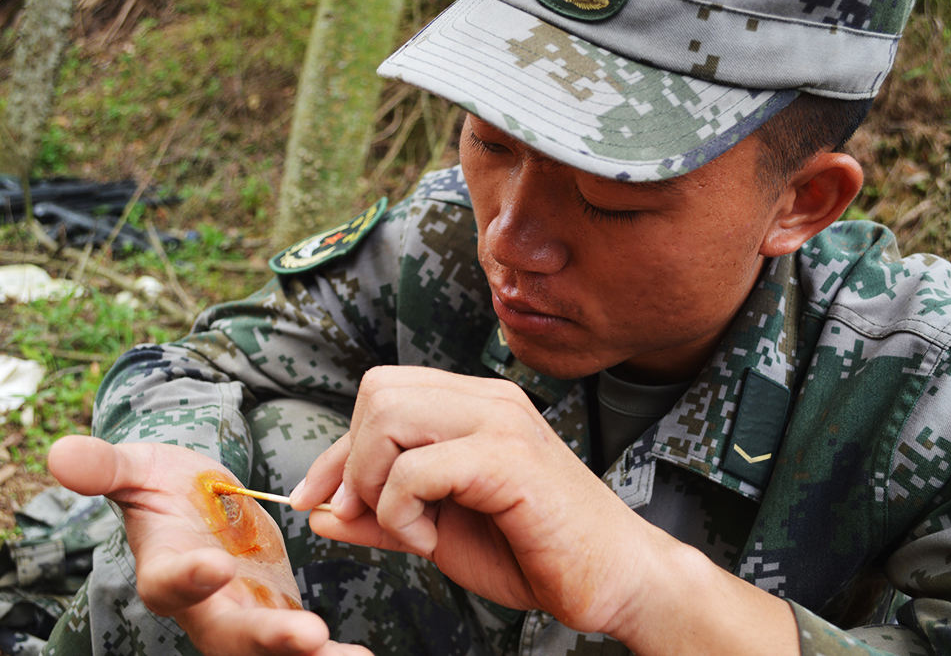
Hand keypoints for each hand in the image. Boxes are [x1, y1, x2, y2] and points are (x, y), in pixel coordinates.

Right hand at [48, 436, 371, 655]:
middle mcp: (204, 605)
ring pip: (269, 648)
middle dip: (267, 636)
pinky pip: (301, 643)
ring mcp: (242, 613)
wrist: (198, 499)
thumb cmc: (163, 486)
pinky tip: (362, 655)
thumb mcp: (137, 468)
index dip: (191, 576)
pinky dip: (328, 653)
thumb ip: (106, 467)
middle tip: (306, 636)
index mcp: (166, 569)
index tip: (214, 566)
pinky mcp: (275, 611)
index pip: (172, 581)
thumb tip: (59, 451)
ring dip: (305, 655)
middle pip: (229, 632)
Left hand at [293, 367, 798, 655]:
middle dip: (354, 462)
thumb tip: (318, 510)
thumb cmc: (534, 553)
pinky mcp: (508, 457)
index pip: (380, 393)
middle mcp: (487, 398)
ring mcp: (501, 421)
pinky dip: (404, 514)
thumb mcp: (437, 533)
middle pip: (376, 390)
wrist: (615, 579)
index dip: (336, 451)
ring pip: (387, 414)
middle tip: (379, 516)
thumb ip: (380, 515)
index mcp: (474, 404)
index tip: (316, 501)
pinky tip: (435, 542)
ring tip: (415, 528)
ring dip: (378, 483)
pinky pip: (415, 469)